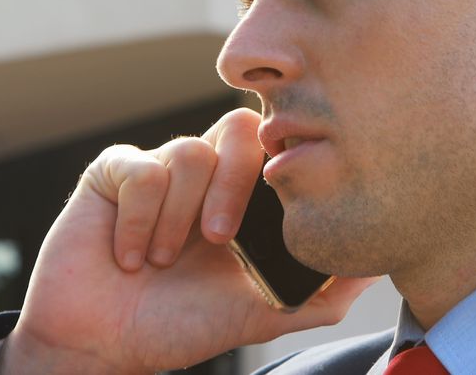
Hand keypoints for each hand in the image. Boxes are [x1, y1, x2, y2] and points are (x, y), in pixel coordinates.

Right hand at [0, 108, 376, 372]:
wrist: (102, 346)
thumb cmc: (179, 327)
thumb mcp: (260, 315)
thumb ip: (319, 295)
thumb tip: (374, 267)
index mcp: (243, 199)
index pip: (277, 146)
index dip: (282, 160)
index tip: (280, 197)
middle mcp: (205, 176)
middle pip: (241, 129)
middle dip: (234, 186)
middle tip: (218, 241)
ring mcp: (160, 169)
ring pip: (190, 150)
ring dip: (179, 215)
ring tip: (164, 262)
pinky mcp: (115, 172)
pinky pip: (140, 167)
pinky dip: (139, 219)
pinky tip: (130, 256)